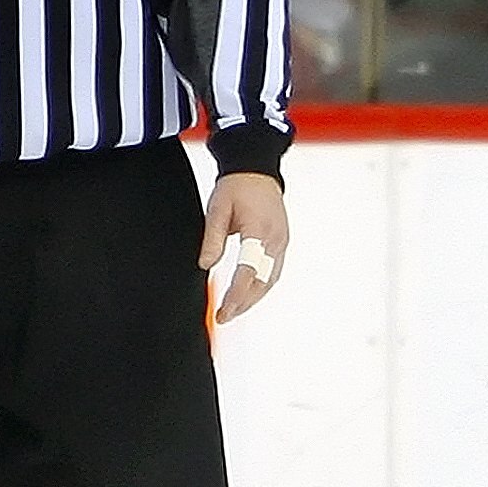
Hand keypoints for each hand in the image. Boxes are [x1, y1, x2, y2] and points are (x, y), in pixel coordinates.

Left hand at [198, 170, 287, 322]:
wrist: (257, 169)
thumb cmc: (236, 187)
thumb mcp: (217, 208)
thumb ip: (212, 238)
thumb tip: (205, 265)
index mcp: (259, 230)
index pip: (248, 271)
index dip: (236, 295)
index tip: (224, 310)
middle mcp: (276, 239)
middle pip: (263, 282)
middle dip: (243, 303)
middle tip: (224, 317)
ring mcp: (282, 242)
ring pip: (270, 280)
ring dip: (253, 298)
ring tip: (233, 311)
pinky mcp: (282, 242)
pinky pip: (273, 272)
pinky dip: (261, 287)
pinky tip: (248, 295)